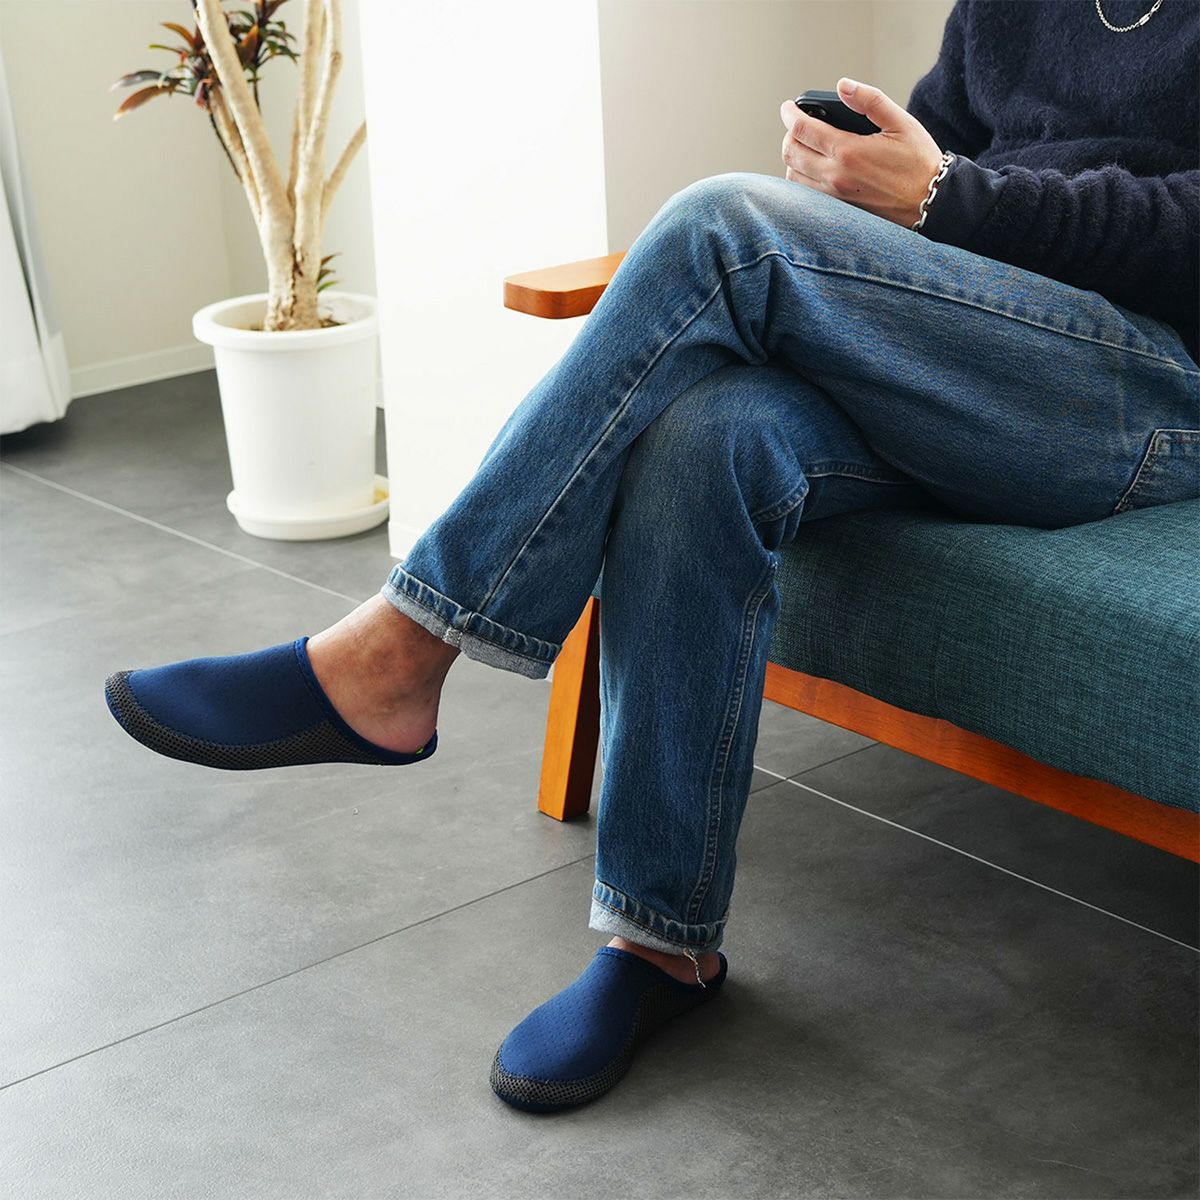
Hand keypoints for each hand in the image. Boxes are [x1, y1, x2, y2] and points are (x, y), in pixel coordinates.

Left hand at [779, 77, 944, 227]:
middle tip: (797, 125)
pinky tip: (812, 167)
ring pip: (793, 176)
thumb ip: (870, 100)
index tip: (788, 107)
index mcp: (848, 151)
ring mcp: (834, 196)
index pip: (802, 130)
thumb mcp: (900, 122)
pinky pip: (805, 194)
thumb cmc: (919, 161)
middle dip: (789, 135)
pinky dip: (800, 177)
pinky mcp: (837, 209)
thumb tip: (843, 85)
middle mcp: (835, 176)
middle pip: (791, 153)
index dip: (790, 114)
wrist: (930, 203)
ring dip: (793, 158)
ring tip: (805, 145)